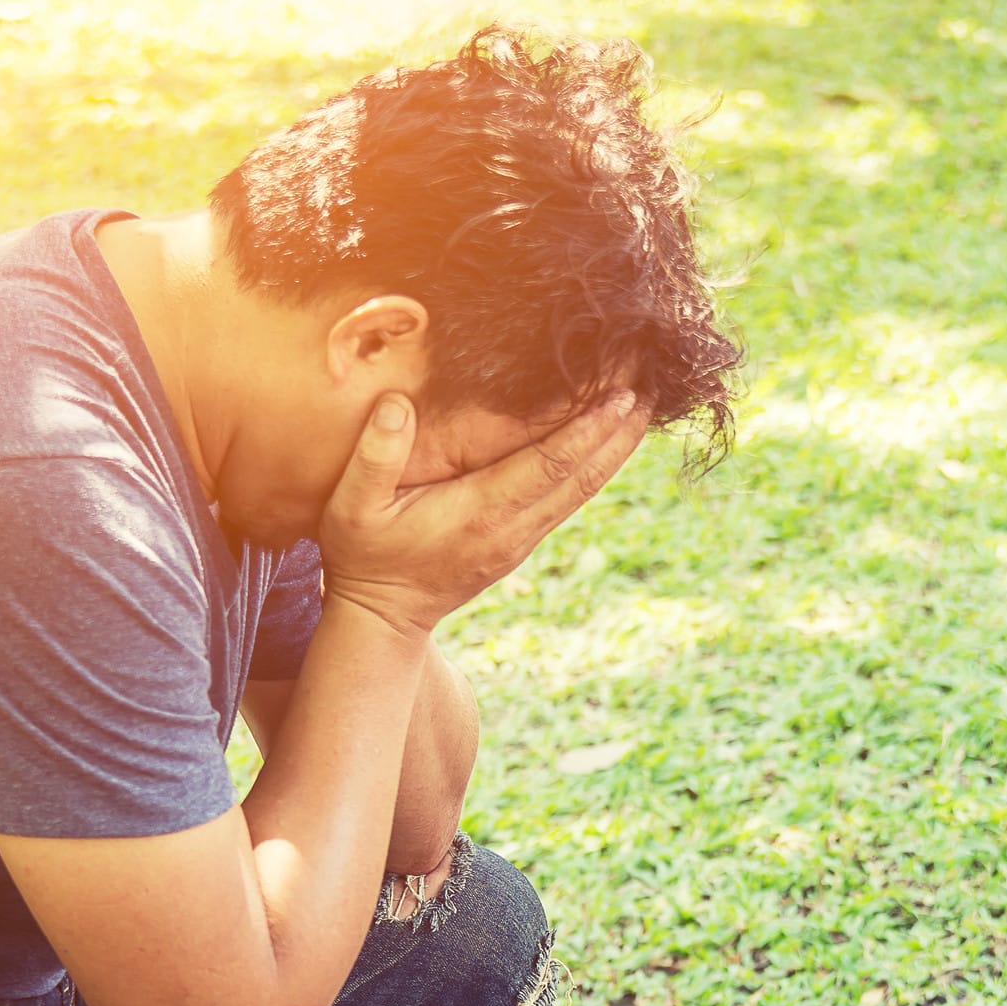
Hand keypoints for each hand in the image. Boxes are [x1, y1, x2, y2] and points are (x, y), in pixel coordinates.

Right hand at [318, 391, 647, 636]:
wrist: (381, 619)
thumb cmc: (364, 557)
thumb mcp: (351, 507)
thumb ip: (374, 456)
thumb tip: (398, 403)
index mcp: (480, 514)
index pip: (549, 466)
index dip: (588, 430)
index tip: (623, 395)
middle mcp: (512, 529)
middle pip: (581, 477)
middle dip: (619, 432)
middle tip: (654, 386)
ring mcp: (520, 539)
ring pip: (582, 491)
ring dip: (615, 450)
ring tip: (645, 407)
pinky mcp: (519, 542)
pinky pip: (568, 499)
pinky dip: (594, 467)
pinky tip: (608, 441)